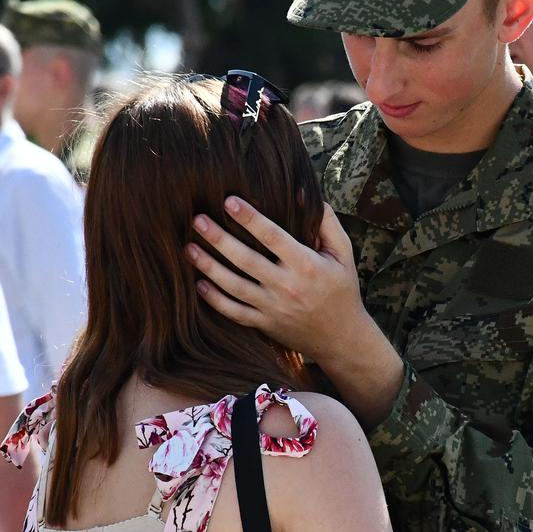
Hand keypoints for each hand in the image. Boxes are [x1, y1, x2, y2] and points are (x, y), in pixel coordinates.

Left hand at [188, 200, 371, 362]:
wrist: (342, 338)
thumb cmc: (342, 289)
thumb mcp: (344, 254)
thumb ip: (326, 223)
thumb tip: (305, 193)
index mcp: (306, 265)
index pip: (273, 237)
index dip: (250, 219)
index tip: (229, 201)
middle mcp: (287, 286)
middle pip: (246, 260)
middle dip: (219, 239)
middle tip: (198, 220)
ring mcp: (273, 307)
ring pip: (234, 286)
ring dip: (209, 267)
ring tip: (188, 248)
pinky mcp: (265, 324)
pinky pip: (234, 312)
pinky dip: (215, 300)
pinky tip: (199, 284)